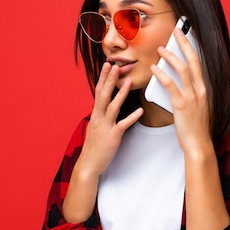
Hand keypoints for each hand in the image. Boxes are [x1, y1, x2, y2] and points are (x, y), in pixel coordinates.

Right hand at [77, 62, 142, 176]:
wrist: (89, 164)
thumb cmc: (94, 147)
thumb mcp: (96, 127)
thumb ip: (101, 116)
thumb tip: (104, 106)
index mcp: (96, 114)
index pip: (99, 92)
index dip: (103, 78)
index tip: (107, 65)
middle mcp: (99, 118)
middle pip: (104, 95)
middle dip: (110, 80)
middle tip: (115, 65)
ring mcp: (105, 127)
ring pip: (113, 107)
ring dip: (121, 93)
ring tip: (129, 82)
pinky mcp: (112, 137)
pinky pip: (123, 125)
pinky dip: (132, 117)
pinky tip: (140, 110)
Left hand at [150, 28, 212, 154]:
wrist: (198, 144)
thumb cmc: (195, 128)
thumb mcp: (196, 107)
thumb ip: (189, 93)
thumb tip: (175, 81)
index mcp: (204, 89)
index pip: (198, 63)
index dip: (191, 48)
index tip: (184, 36)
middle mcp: (200, 90)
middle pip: (193, 60)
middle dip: (184, 43)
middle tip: (176, 31)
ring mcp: (192, 96)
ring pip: (183, 70)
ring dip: (171, 57)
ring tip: (161, 49)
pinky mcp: (182, 105)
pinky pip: (171, 85)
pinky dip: (162, 74)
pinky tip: (154, 68)